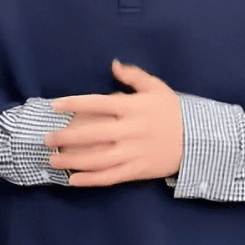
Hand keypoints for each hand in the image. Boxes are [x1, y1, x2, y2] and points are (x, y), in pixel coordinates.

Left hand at [44, 60, 183, 186]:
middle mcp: (129, 130)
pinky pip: (109, 177)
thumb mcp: (157, 87)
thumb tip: (113, 65)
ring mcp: (132, 152)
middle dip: (66, 136)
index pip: (97, 103)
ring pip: (96, 158)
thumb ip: (134, 76)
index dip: (74, 104)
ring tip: (53, 160)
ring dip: (72, 160)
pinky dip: (90, 179)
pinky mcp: (136, 170)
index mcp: (132, 107)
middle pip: (91, 133)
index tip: (54, 106)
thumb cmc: (174, 111)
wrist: (198, 140)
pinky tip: (73, 180)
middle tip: (46, 138)